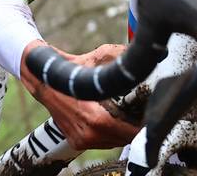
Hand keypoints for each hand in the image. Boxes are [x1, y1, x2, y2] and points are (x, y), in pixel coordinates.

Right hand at [20, 41, 139, 149]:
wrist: (44, 81)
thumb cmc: (72, 69)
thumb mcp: (98, 57)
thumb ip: (122, 56)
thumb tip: (150, 53)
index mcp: (95, 118)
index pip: (130, 132)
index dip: (144, 124)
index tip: (152, 114)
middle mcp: (88, 133)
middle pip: (125, 138)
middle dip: (137, 126)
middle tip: (146, 112)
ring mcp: (81, 140)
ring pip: (115, 142)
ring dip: (125, 131)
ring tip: (132, 115)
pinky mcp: (77, 142)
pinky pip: (104, 143)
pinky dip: (112, 134)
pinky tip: (116, 120)